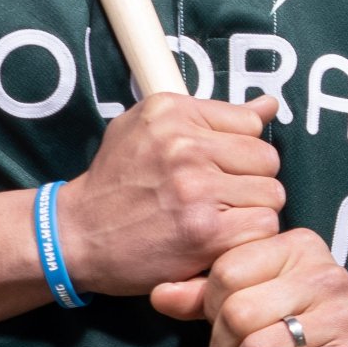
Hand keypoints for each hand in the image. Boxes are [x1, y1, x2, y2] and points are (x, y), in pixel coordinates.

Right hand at [61, 94, 283, 295]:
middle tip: (221, 198)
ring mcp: (196, 188)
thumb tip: (270, 105)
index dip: (241, 151)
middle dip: (252, 181)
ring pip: (272, 194)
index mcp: (172, 112)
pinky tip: (221, 240)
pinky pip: (264, 226)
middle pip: (267, 159)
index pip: (251, 124)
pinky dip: (249, 238)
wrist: (75, 235)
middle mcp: (184, 146)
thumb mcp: (147, 129)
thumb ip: (212, 116)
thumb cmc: (116, 183)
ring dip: (253, 212)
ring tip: (219, 219)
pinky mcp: (205, 231)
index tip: (218, 168)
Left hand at [164, 225, 347, 346]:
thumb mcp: (254, 298)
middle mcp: (327, 274)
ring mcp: (344, 315)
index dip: (212, 307)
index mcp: (300, 246)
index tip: (223, 324)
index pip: (228, 271)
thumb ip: (205, 295)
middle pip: (239, 313)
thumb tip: (159, 293)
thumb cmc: (301, 324)